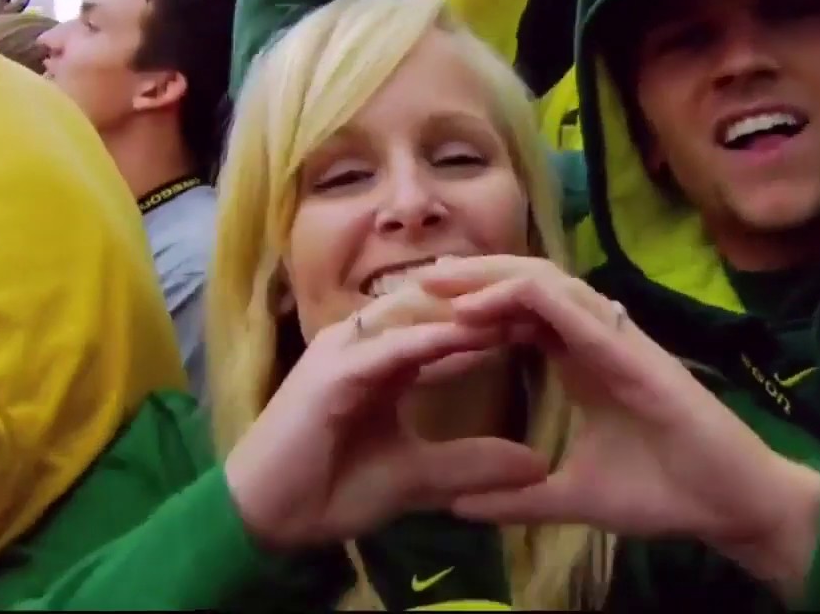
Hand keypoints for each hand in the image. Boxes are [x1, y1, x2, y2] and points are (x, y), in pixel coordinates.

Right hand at [223, 283, 548, 550]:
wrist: (269, 517)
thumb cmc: (333, 489)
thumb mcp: (421, 476)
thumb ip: (473, 463)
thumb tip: (536, 464)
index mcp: (383, 356)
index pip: (448, 325)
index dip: (497, 322)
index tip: (550, 323)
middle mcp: (365, 341)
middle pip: (438, 304)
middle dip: (490, 302)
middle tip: (548, 303)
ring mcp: (346, 350)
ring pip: (418, 314)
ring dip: (471, 311)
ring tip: (525, 309)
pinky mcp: (333, 372)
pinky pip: (392, 347)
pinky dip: (434, 340)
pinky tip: (476, 337)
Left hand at [418, 255, 819, 595]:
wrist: (730, 506)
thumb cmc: (665, 492)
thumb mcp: (574, 497)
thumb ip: (520, 496)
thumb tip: (458, 506)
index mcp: (583, 361)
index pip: (517, 317)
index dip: (469, 310)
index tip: (418, 318)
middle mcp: (596, 338)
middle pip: (522, 286)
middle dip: (467, 279)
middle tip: (409, 283)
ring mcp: (615, 338)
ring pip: (541, 283)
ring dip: (484, 277)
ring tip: (432, 281)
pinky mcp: (631, 349)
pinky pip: (568, 308)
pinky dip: (519, 300)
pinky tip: (475, 307)